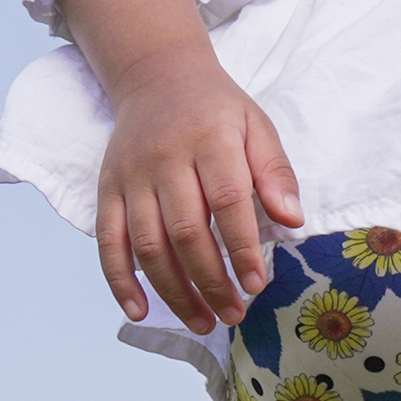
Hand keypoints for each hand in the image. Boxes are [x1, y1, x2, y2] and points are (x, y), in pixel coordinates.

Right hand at [61, 0, 303, 327]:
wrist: (157, 77)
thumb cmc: (217, 111)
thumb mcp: (257, 126)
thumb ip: (275, 172)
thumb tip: (292, 220)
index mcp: (209, 140)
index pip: (227, 202)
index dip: (241, 249)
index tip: (257, 285)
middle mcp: (164, 160)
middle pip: (184, 231)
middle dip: (211, 281)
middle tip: (234, 315)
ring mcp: (130, 177)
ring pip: (146, 244)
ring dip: (173, 291)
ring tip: (203, 322)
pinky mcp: (107, 189)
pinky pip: (108, 241)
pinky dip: (119, 280)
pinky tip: (140, 311)